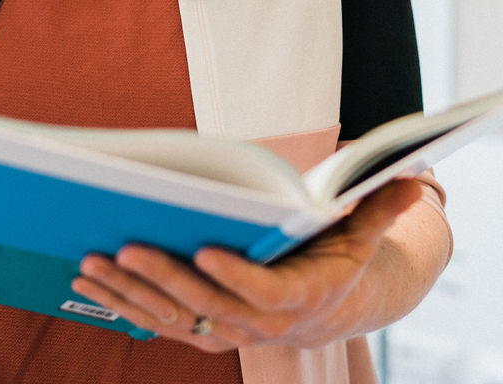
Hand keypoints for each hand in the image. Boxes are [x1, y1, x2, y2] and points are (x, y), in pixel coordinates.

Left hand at [71, 178, 424, 350]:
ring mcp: (222, 329)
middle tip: (127, 245)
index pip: (262, 293)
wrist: (324, 311)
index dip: (235, 277)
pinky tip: (85, 276)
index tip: (206, 251)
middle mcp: (255, 324)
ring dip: (127, 291)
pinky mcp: (196, 328)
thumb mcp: (360, 235)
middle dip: (163, 276)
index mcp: (296, 299)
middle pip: (204, 304)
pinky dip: (118, 300)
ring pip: (169, 316)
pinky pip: (152, 320)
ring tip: (90, 260)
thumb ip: (380, 205)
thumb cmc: (335, 260)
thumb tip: (416, 173)